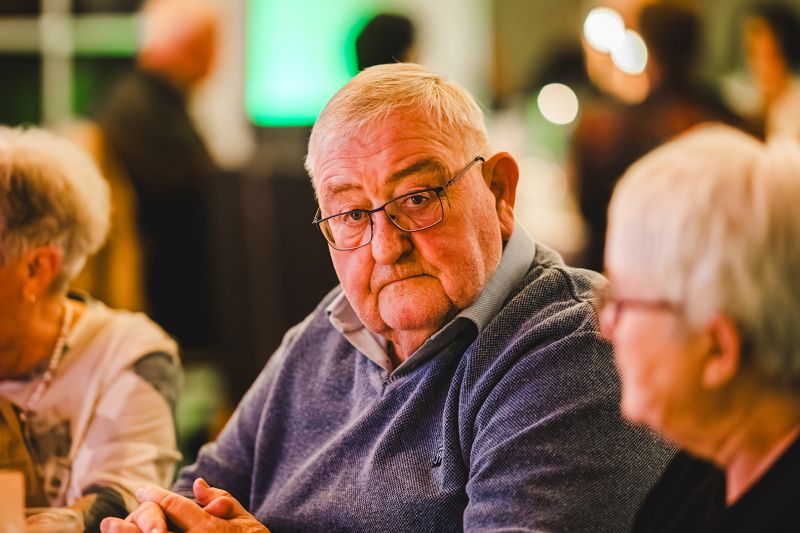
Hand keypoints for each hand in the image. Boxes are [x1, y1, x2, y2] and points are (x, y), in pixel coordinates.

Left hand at [100, 478, 268, 532]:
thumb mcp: (245, 518)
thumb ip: (221, 500)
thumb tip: (196, 484)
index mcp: (210, 528)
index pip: (176, 507)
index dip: (157, 496)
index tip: (143, 489)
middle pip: (155, 532)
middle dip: (131, 525)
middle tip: (110, 521)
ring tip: (112, 532)